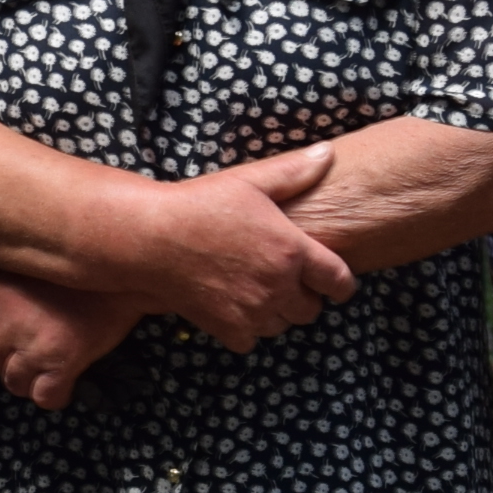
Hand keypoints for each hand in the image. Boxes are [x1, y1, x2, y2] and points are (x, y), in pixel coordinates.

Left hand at [0, 273, 142, 409]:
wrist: (124, 277)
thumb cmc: (82, 270)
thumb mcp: (35, 268)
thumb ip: (13, 289)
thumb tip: (5, 314)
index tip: (5, 340)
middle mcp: (9, 321)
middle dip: (6, 363)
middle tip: (27, 358)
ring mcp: (33, 345)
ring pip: (13, 382)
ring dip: (27, 383)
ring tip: (44, 374)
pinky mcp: (61, 363)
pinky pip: (44, 396)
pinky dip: (53, 396)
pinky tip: (63, 386)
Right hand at [113, 144, 355, 351]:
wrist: (151, 238)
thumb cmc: (201, 204)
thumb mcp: (250, 180)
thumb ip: (294, 171)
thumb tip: (328, 152)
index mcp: (292, 251)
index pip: (338, 281)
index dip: (342, 285)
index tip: (337, 284)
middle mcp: (278, 286)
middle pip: (310, 310)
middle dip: (305, 298)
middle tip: (288, 281)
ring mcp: (253, 312)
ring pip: (282, 326)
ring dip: (277, 313)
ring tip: (260, 292)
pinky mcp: (227, 329)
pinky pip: (252, 340)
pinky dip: (247, 329)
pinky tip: (236, 306)